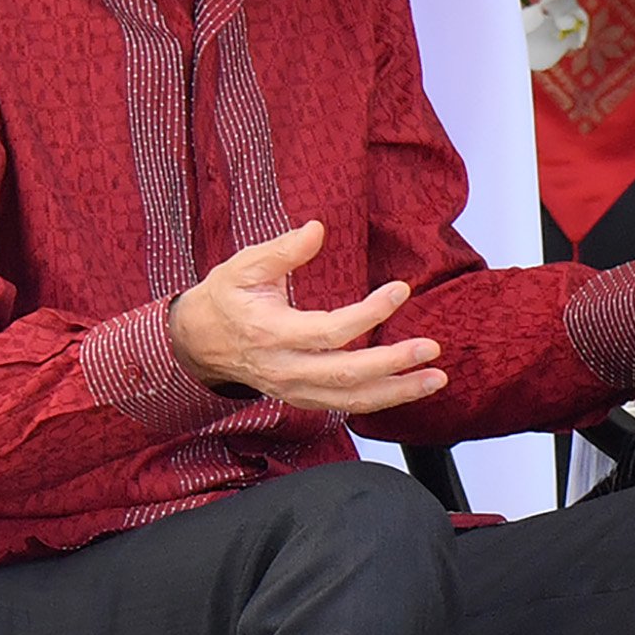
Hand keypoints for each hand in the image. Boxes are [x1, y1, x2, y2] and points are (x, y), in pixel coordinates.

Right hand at [168, 222, 446, 416]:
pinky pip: (345, 406)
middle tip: (431, 349)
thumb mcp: (244, 266)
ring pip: (350, 400)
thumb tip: (316, 229)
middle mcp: (284, 369)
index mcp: (270, 334)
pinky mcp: (302, 398)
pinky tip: (411, 388)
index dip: (369, 312)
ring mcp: (293, 389)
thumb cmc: (226, 298)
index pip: (330, 331)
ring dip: (397, 392)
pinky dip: (381, 400)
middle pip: (345, 375)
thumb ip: (282, 250)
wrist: (198, 342)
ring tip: (436, 379)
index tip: (402, 290)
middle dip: (393, 364)